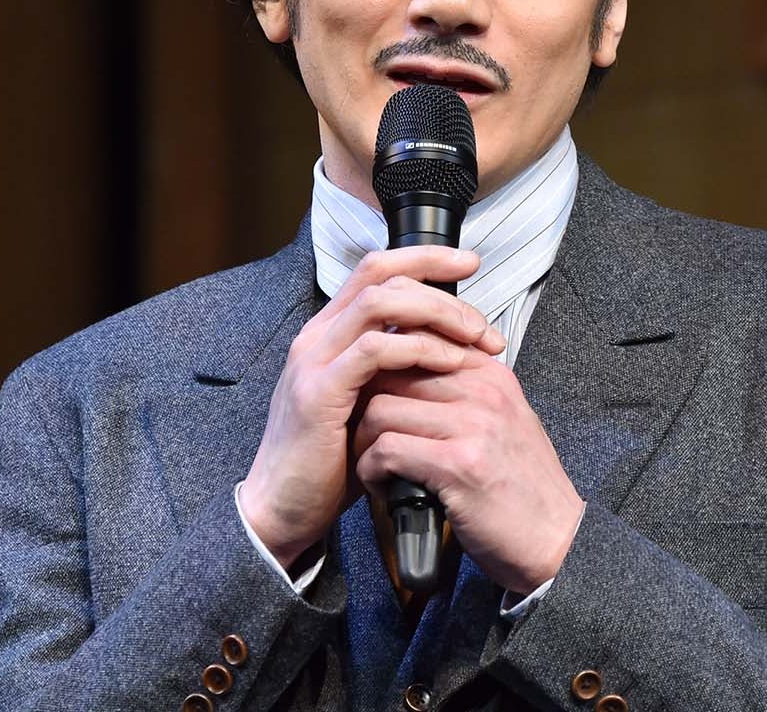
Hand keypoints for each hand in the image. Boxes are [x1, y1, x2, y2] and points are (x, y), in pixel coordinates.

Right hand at [238, 247, 505, 568]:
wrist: (284, 508)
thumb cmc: (331, 461)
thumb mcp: (369, 402)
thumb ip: (395, 370)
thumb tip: (449, 347)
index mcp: (330, 333)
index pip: (376, 270)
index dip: (424, 258)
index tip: (469, 265)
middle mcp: (317, 336)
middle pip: (380, 274)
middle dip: (439, 281)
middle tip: (483, 316)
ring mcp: (314, 360)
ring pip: (379, 302)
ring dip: (435, 313)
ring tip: (473, 337)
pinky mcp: (319, 392)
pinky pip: (373, 350)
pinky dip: (417, 348)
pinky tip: (447, 362)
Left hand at [352, 353, 584, 593]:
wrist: (558, 540)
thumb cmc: (526, 490)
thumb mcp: (505, 423)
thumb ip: (464, 396)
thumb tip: (407, 381)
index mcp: (492, 376)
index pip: (416, 344)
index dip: (382, 372)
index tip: (374, 400)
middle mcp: (484, 391)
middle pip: (391, 373)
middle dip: (364, 407)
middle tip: (366, 438)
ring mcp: (473, 424)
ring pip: (380, 409)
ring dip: (365, 443)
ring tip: (376, 467)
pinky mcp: (458, 463)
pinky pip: (386, 451)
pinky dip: (372, 472)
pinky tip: (385, 488)